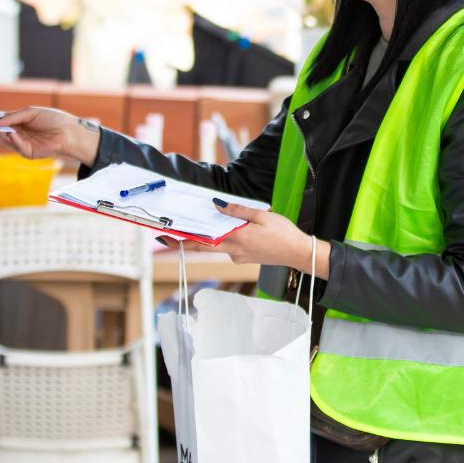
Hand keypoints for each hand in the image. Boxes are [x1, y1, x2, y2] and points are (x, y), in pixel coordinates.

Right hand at [0, 106, 100, 163]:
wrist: (70, 131)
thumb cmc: (53, 119)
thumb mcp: (31, 112)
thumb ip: (13, 117)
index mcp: (16, 123)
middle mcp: (17, 134)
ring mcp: (22, 144)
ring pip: (4, 142)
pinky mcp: (29, 153)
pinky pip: (17, 147)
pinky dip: (13, 141)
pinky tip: (11, 134)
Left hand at [171, 200, 330, 278]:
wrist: (299, 253)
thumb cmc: (283, 234)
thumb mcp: (261, 216)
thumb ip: (237, 210)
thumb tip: (217, 204)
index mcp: (236, 240)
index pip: (202, 241)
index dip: (182, 240)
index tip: (165, 238)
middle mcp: (233, 251)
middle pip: (203, 246)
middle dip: (183, 242)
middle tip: (165, 238)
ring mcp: (238, 256)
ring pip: (217, 245)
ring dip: (208, 236)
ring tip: (203, 223)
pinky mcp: (244, 258)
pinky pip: (228, 246)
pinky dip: (224, 237)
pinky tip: (231, 228)